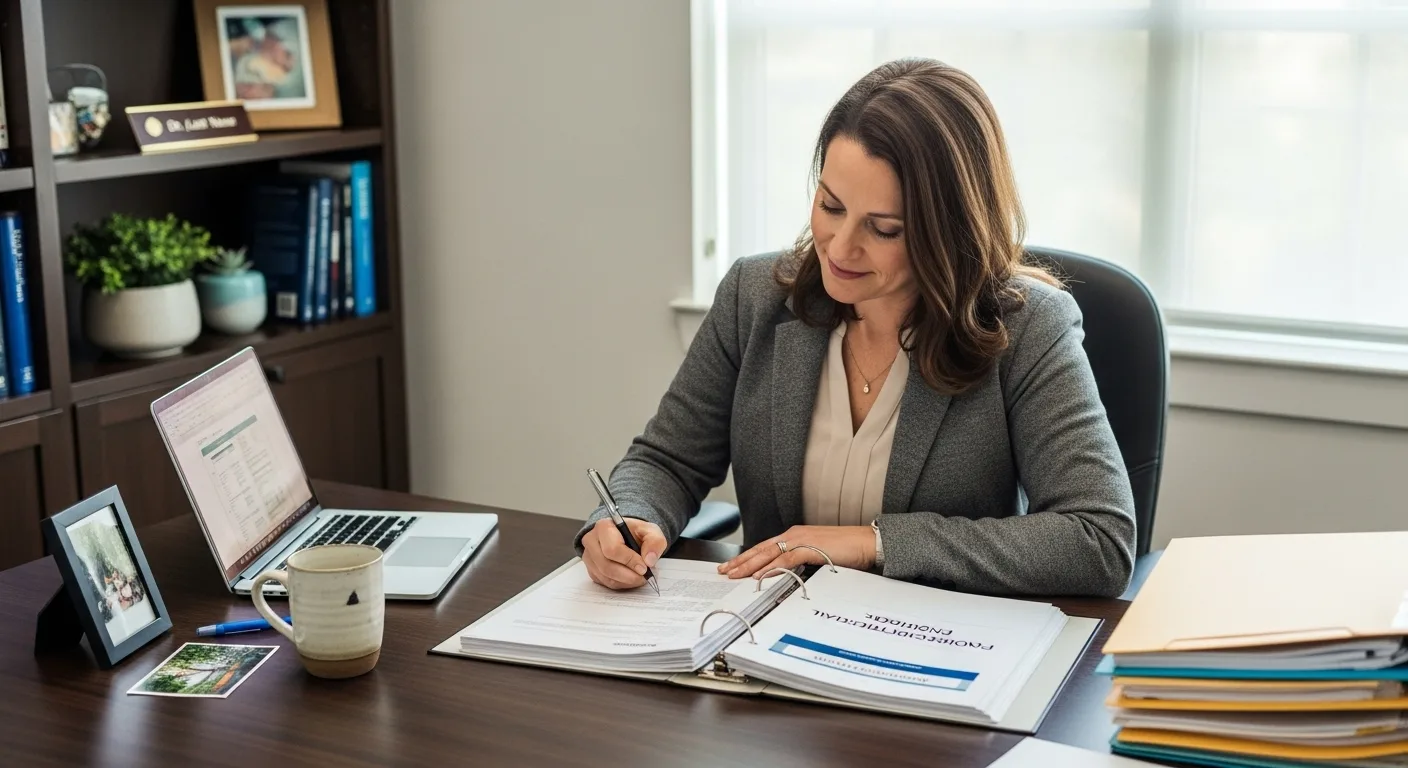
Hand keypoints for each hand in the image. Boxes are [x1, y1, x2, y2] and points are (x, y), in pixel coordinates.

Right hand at [581, 518, 666, 589]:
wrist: (628, 537)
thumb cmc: (636, 533)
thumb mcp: (651, 531)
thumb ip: (654, 542)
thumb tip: (649, 560)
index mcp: (604, 527)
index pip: (612, 549)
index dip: (629, 561)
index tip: (644, 568)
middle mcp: (592, 541)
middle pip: (606, 566)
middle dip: (628, 575)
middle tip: (644, 576)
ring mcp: (589, 557)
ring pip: (605, 577)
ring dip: (626, 581)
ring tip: (640, 577)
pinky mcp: (592, 570)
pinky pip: (605, 583)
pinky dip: (621, 584)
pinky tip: (631, 578)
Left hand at [717, 525, 874, 578]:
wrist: (868, 543)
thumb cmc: (848, 550)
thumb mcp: (819, 556)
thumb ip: (802, 563)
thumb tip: (787, 575)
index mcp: (796, 535)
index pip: (765, 547)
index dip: (747, 557)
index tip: (732, 565)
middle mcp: (795, 534)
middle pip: (761, 549)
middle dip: (741, 560)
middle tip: (724, 570)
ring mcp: (802, 540)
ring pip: (769, 553)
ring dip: (750, 565)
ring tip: (735, 574)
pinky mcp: (811, 548)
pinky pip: (786, 559)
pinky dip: (772, 568)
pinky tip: (760, 576)